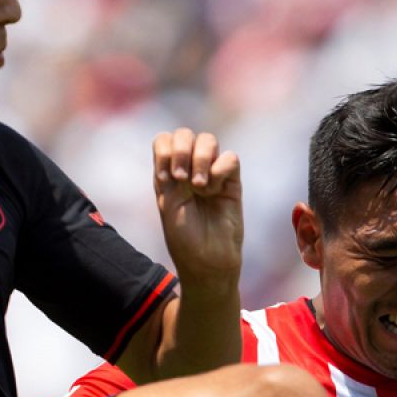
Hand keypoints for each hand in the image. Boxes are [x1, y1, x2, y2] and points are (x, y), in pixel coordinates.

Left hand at [151, 128, 241, 290]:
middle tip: (180, 178)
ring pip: (208, 140)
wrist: (208, 262)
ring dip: (200, 159)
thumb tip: (182, 147)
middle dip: (181, 150)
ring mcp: (211, 174)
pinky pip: (230, 158)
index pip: (164, 140)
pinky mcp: (232, 182)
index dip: (165, 150)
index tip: (165, 177)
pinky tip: (214, 190)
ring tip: (199, 186)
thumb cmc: (185, 239)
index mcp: (168, 174)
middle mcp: (189, 170)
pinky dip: (219, 169)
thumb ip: (172, 172)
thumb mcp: (168, 204)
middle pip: (185, 134)